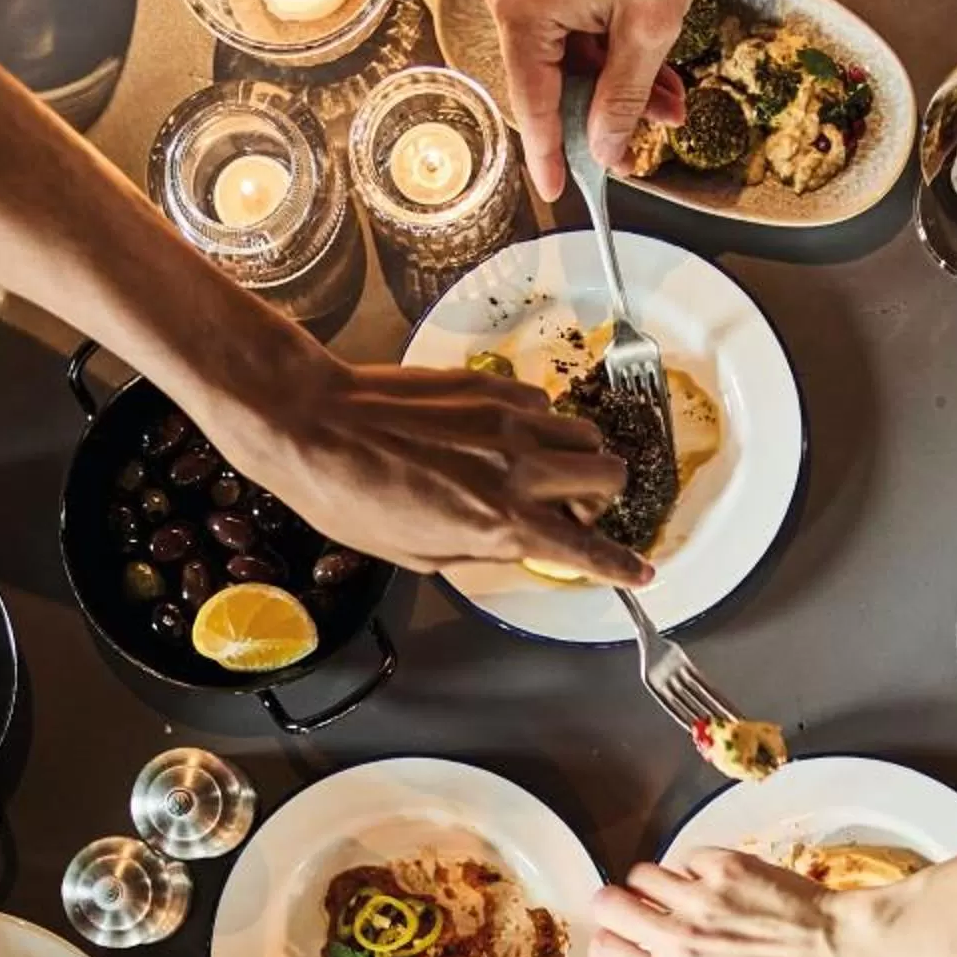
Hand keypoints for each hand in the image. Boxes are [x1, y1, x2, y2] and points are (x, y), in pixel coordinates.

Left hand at [231, 355, 647, 586]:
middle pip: (609, 475)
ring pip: (584, 432)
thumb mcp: (417, 554)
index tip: (642, 570)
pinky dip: (538, 423)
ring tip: (543, 468)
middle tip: (572, 508)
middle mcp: (516, 467)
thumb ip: (479, 550)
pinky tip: (503, 434)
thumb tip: (514, 547)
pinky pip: (541, 404)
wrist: (314, 423)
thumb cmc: (349, 498)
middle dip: (602, 497)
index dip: (621, 564)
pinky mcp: (488, 386)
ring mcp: (507, 420)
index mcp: (498, 522)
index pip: (585, 549)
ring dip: (577, 456)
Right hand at [479, 0, 713, 196]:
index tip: (560, 192)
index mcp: (522, 11)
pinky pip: (575, 33)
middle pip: (553, 86)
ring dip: (618, 86)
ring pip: (571, 63)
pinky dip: (613, 53)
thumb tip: (606, 149)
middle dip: (604, 115)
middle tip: (642, 144)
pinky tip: (654, 71)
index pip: (534, 106)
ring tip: (668, 102)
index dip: (551, 155)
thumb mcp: (649, 25)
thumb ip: (623, 97)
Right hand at [590, 847, 920, 956]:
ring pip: (642, 874)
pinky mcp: (721, 867)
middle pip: (607, 904)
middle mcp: (677, 944)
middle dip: (616, 900)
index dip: (609, 937)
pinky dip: (700, 866)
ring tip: (688, 890)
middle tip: (637, 901)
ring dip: (659, 881)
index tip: (619, 932)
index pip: (606, 951)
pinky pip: (688, 858)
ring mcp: (697, 902)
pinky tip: (726, 881)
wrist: (841, 952)